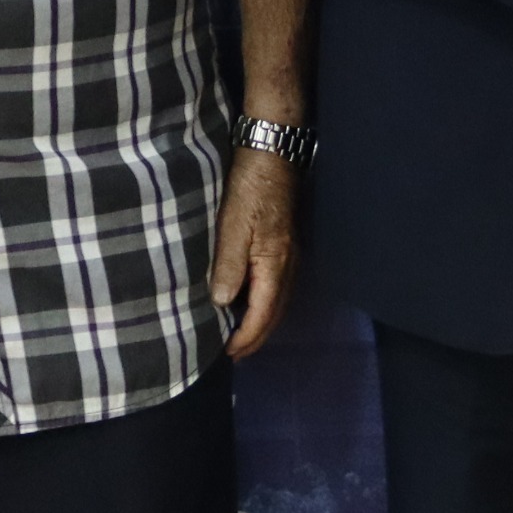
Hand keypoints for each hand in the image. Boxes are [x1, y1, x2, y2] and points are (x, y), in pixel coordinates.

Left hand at [212, 148, 299, 358]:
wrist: (271, 158)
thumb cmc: (250, 191)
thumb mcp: (232, 227)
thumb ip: (229, 266)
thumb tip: (223, 304)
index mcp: (274, 266)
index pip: (262, 315)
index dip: (246, 338)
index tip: (227, 353)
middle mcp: (287, 267)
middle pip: (275, 315)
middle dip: (256, 338)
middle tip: (234, 354)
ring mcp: (289, 258)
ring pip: (278, 303)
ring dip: (261, 324)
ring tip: (240, 336)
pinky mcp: (284, 249)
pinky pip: (276, 289)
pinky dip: (264, 306)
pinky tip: (248, 304)